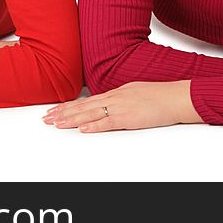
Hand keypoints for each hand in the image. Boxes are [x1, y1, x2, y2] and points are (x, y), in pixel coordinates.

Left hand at [43, 81, 202, 132]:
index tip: (54, 110)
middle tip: (46, 119)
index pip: (86, 100)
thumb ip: (120, 98)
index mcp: (115, 92)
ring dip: (71, 120)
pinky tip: (82, 130)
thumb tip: (109, 103)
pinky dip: (93, 126)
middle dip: (63, 113)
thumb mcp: (134, 92)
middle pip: (83, 107)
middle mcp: (114, 98)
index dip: (68, 106)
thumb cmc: (159, 96)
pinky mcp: (129, 118)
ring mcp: (120, 107)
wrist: (176, 97)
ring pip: (90, 114)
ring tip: (56, 124)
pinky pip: (108, 123)